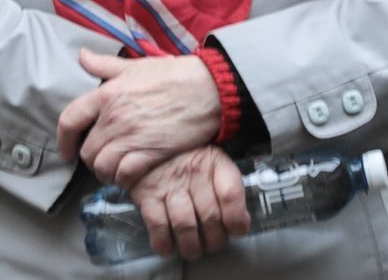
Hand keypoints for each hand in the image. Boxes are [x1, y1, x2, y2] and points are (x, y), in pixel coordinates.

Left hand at [57, 48, 219, 187]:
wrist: (206, 88)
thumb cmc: (173, 74)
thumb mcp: (135, 65)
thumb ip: (105, 65)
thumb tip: (82, 56)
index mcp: (107, 94)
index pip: (70, 120)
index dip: (63, 140)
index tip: (65, 150)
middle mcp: (114, 118)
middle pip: (87, 150)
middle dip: (91, 158)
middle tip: (101, 159)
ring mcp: (131, 137)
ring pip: (102, 166)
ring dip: (105, 172)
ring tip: (114, 170)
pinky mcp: (150, 153)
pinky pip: (124, 175)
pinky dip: (123, 180)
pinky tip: (129, 176)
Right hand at [128, 146, 249, 259]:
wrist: (153, 139)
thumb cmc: (188, 156)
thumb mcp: (213, 161)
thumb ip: (229, 189)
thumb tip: (241, 224)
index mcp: (214, 162)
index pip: (230, 194)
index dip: (237, 219)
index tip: (237, 230)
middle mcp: (193, 172)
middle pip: (210, 216)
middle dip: (215, 239)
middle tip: (213, 244)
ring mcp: (169, 184)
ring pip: (185, 225)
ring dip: (192, 246)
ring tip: (194, 250)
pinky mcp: (146, 194)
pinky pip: (157, 224)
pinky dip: (164, 242)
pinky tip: (169, 247)